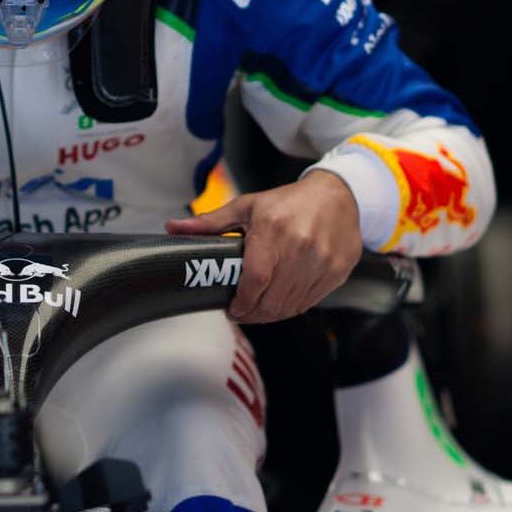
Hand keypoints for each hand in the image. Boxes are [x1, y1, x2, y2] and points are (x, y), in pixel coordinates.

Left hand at [166, 170, 363, 323]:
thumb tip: (173, 228)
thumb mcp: (247, 206)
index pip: (255, 279)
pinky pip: (308, 302)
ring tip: (257, 308)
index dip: (241, 302)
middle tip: (240, 311)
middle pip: (272, 299)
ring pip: (290, 306)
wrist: (338, 197)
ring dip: (270, 314)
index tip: (231, 309)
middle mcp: (300, 247)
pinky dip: (290, 308)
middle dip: (252, 313)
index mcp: (273, 229)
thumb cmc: (288, 202)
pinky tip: (279, 300)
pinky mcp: (336, 272)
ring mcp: (322, 261)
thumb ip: (210, 222)